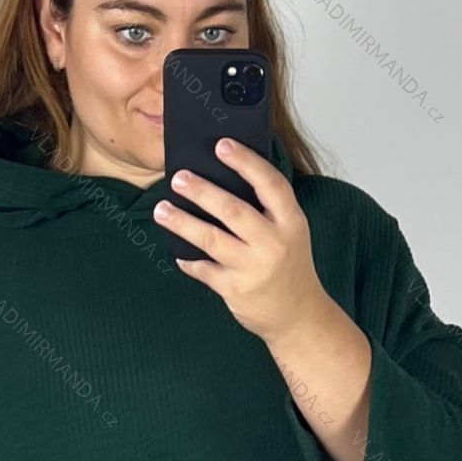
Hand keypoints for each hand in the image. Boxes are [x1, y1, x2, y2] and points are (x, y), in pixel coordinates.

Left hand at [153, 137, 328, 346]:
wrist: (299, 315)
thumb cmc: (290, 267)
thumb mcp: (291, 233)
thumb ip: (268, 209)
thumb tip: (225, 178)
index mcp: (291, 222)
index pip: (270, 184)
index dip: (246, 162)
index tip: (222, 145)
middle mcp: (274, 243)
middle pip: (233, 211)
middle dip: (202, 191)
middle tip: (178, 178)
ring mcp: (254, 268)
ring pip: (212, 240)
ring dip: (183, 223)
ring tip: (162, 210)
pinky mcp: (236, 289)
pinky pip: (204, 270)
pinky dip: (188, 260)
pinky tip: (177, 252)